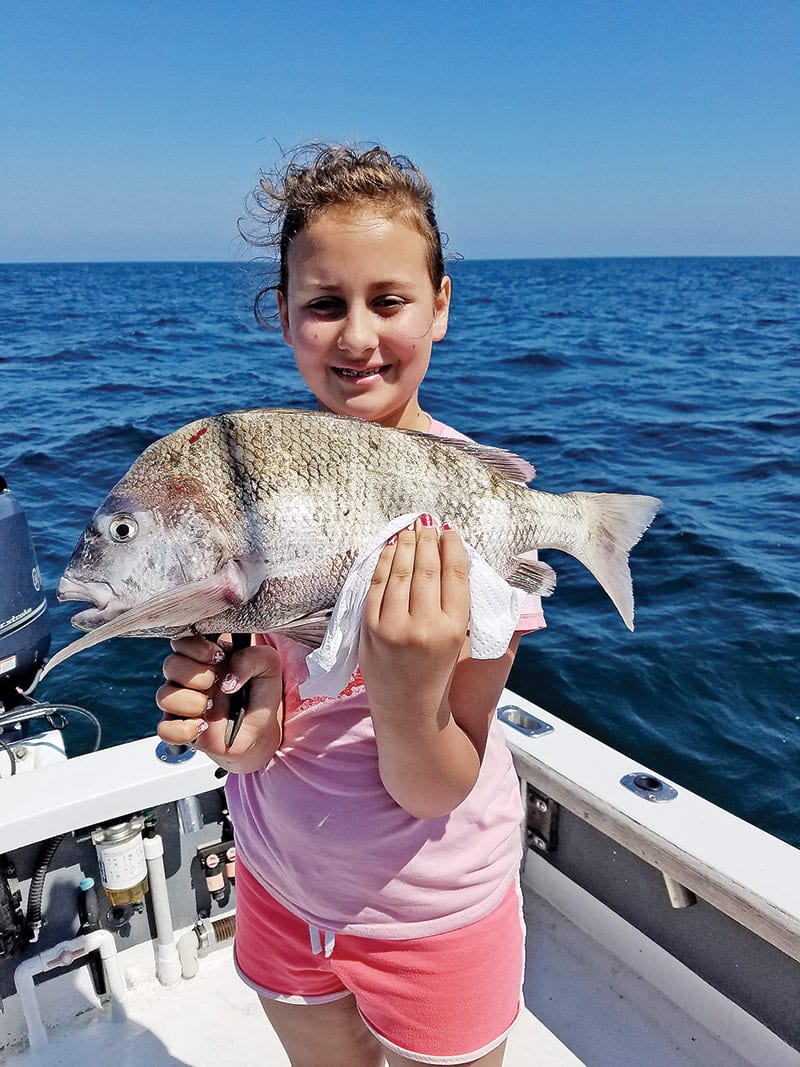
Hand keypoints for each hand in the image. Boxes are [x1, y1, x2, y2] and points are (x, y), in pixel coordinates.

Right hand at [156, 633, 283, 772]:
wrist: (260, 731)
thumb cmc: (260, 694)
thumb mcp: (268, 666)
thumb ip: (251, 658)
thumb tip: (228, 678)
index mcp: (205, 656)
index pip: (182, 641)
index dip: (196, 647)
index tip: (218, 656)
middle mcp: (188, 677)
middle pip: (170, 665)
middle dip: (195, 674)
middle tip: (216, 682)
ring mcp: (181, 703)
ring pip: (163, 696)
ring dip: (191, 702)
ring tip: (213, 707)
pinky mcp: (179, 729)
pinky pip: (164, 730)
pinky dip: (183, 730)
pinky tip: (203, 727)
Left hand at [359, 517, 470, 719]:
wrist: (408, 710)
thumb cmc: (437, 671)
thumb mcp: (460, 639)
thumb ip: (458, 603)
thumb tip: (452, 557)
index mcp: (454, 629)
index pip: (455, 576)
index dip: (452, 548)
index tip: (450, 531)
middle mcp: (425, 627)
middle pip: (427, 569)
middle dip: (427, 541)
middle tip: (427, 524)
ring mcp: (393, 628)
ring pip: (401, 573)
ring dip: (406, 546)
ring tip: (410, 531)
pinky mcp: (370, 630)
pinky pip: (377, 587)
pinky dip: (384, 564)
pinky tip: (391, 550)